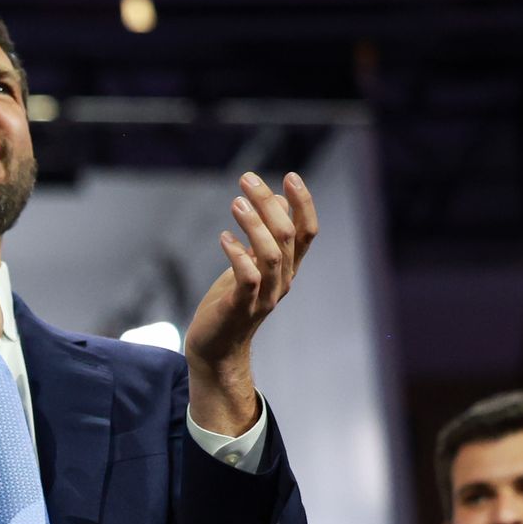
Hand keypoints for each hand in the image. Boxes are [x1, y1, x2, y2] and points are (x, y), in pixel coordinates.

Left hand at [182, 171, 317, 432]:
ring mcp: (264, 296)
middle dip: (269, 203)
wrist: (215, 348)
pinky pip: (247, 278)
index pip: (307, 231)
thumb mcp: (250, 265)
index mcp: (287, 269)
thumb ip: (265, 237)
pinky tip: (223, 237)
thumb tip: (276, 199)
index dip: (303, 203)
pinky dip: (238, 255)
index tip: (290, 175)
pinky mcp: (241, 307)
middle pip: (288, 235)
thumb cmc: (231, 302)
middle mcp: (282, 280)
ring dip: (254, 225)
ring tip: (236, 201)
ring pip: (271, 254)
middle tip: (246, 179)